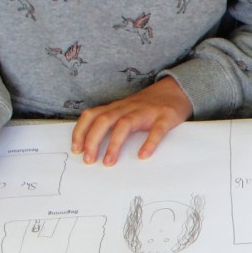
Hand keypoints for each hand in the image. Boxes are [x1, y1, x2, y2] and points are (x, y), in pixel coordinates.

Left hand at [71, 77, 193, 165]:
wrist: (176, 91)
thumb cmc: (147, 106)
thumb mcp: (125, 110)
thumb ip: (111, 122)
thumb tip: (91, 145)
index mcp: (117, 108)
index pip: (92, 115)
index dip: (80, 131)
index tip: (76, 149)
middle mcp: (128, 108)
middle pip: (104, 120)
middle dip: (92, 140)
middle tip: (88, 160)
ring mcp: (146, 112)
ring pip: (125, 124)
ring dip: (114, 144)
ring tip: (109, 162)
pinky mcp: (164, 117)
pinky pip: (156, 130)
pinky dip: (149, 143)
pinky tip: (143, 155)